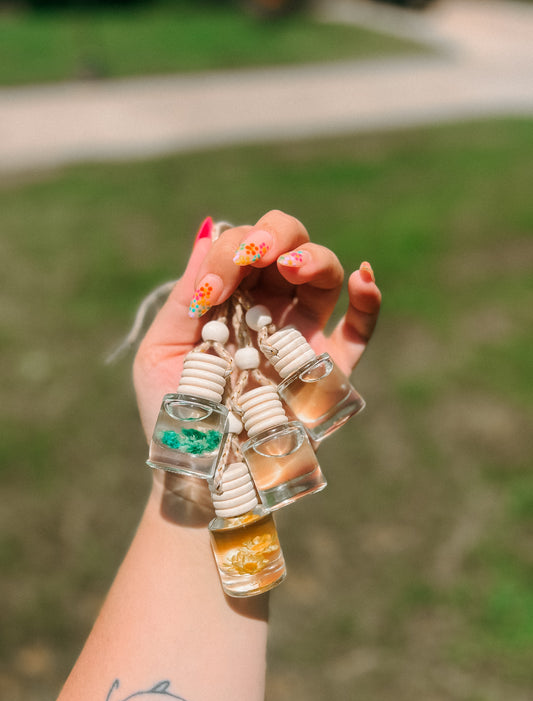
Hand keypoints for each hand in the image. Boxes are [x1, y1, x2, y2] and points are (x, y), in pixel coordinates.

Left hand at [134, 210, 380, 444]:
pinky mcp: (329, 370)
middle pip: (289, 246)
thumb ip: (185, 297)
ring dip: (313, 257)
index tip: (211, 289)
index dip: (230, 250)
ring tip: (292, 265)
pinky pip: (360, 329)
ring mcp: (302, 337)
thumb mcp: (162, 350)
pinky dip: (368, 300)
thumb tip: (206, 231)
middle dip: (275, 235)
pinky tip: (363, 277)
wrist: (198, 470)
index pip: (242, 248)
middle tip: (256, 253)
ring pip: (325, 276)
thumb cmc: (174, 412)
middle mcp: (269, 309)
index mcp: (230, 299)